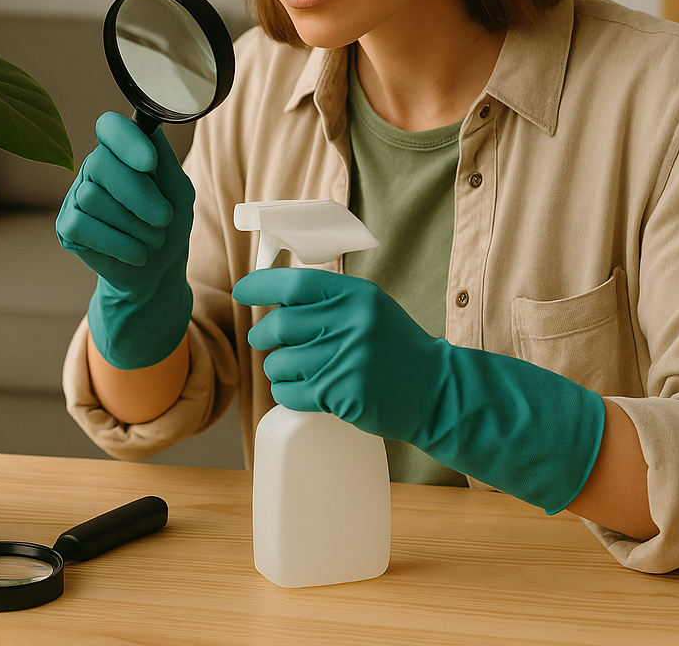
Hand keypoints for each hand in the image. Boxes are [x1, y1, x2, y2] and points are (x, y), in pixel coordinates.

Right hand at [56, 112, 193, 369]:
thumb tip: (151, 132)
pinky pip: (82, 226)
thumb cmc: (169, 225)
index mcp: (121, 151)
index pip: (109, 126)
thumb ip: (166, 163)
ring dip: (133, 225)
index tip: (150, 164)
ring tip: (151, 239)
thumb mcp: (178, 194)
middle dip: (138, 194)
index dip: (126, 141)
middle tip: (164, 219)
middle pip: (100, 163)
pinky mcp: (67, 225)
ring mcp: (76, 195)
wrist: (157, 271)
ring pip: (92, 198)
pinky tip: (135, 252)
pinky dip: (117, 243)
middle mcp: (94, 168)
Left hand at [238, 268, 605, 513]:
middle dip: (263, 336)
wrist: (436, 390)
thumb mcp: (369, 308)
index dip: (260, 286)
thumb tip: (275, 297)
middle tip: (265, 342)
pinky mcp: (343, 393)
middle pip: (279, 326)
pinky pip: (290, 393)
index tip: (243, 291)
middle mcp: (350, 322)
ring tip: (294, 370)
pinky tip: (300, 390)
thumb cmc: (396, 349)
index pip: (293, 284)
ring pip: (280, 363)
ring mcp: (347, 359)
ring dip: (276, 369)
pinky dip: (286, 393)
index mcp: (355, 295)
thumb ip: (329, 299)